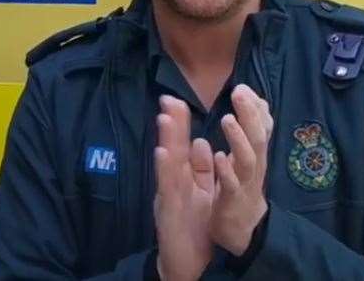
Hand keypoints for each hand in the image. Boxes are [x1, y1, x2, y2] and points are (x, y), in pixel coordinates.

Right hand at [153, 96, 213, 279]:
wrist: (186, 265)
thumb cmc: (193, 230)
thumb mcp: (199, 194)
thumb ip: (200, 170)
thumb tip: (201, 142)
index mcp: (184, 179)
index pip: (181, 146)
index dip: (180, 123)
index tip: (177, 99)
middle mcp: (173, 184)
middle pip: (171, 149)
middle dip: (171, 124)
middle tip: (168, 98)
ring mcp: (169, 196)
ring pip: (167, 164)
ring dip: (165, 141)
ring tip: (164, 118)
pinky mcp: (169, 211)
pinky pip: (167, 189)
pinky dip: (164, 171)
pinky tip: (162, 154)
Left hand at [210, 85, 272, 255]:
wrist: (244, 230)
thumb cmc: (241, 187)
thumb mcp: (247, 157)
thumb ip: (248, 130)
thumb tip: (254, 101)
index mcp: (255, 153)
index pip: (261, 126)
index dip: (254, 107)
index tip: (243, 86)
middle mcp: (254, 165)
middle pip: (257, 137)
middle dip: (249, 113)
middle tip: (238, 91)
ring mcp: (245, 183)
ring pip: (247, 159)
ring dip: (238, 138)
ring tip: (226, 119)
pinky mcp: (232, 201)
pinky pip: (231, 185)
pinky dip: (226, 170)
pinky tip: (218, 156)